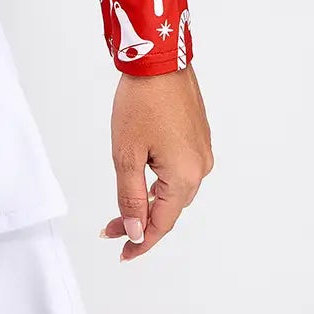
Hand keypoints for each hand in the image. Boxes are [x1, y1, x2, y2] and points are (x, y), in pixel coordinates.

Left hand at [100, 65, 212, 260]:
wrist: (159, 61)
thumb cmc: (140, 102)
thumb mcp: (126, 153)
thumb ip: (130, 196)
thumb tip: (136, 232)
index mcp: (185, 176)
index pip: (162, 223)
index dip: (141, 241)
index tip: (122, 253)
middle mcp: (201, 168)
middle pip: (169, 209)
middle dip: (141, 220)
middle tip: (111, 228)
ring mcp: (202, 152)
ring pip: (174, 190)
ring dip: (150, 200)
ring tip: (123, 208)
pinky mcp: (198, 138)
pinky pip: (179, 171)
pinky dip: (160, 181)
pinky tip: (142, 180)